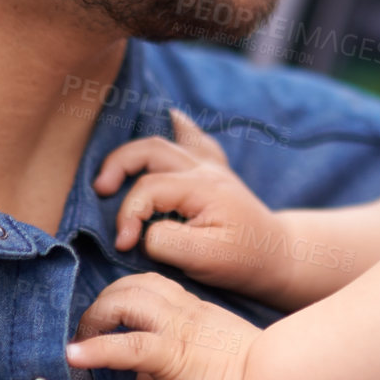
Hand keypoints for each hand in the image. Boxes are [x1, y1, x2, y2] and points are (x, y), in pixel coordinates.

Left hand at [67, 272, 263, 379]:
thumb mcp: (209, 367)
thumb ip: (176, 369)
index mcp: (195, 312)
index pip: (152, 287)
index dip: (125, 296)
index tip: (110, 317)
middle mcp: (184, 312)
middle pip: (133, 285)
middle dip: (104, 303)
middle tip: (89, 330)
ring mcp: (178, 330)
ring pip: (125, 302)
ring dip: (94, 318)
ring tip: (79, 340)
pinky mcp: (174, 355)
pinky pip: (127, 346)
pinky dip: (95, 350)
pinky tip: (74, 356)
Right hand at [94, 109, 298, 307]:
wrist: (280, 256)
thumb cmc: (243, 261)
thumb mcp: (204, 259)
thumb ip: (166, 241)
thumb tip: (144, 230)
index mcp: (202, 187)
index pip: (148, 188)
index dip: (128, 215)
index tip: (123, 245)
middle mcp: (205, 169)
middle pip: (151, 149)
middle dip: (119, 165)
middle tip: (100, 190)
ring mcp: (211, 166)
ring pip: (166, 141)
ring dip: (135, 150)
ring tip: (112, 170)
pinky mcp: (215, 171)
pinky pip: (194, 139)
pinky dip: (178, 128)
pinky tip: (170, 118)